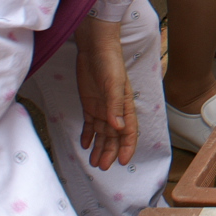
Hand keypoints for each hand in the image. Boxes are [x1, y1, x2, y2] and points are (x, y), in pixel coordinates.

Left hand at [74, 17, 136, 170]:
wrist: (95, 47)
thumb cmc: (109, 63)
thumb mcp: (113, 84)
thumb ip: (115, 106)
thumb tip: (118, 128)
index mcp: (125, 105)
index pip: (129, 130)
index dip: (127, 146)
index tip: (123, 162)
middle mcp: (115, 109)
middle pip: (114, 135)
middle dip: (110, 151)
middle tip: (103, 167)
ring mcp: (102, 107)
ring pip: (102, 133)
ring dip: (99, 147)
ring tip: (94, 163)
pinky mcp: (90, 103)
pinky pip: (90, 124)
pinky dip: (88, 135)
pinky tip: (86, 145)